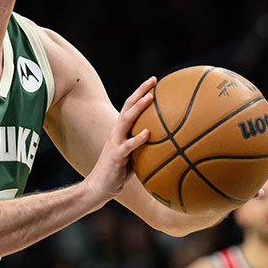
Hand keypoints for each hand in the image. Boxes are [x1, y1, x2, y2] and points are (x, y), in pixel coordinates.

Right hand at [84, 77, 155, 203]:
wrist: (99, 187)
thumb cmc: (118, 172)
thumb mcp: (133, 156)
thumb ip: (145, 146)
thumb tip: (168, 143)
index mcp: (121, 130)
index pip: (130, 106)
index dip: (141, 92)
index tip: (155, 81)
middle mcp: (116, 132)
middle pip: (128, 106)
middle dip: (141, 91)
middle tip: (154, 80)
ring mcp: (115, 143)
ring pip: (126, 120)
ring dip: (138, 108)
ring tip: (151, 97)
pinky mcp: (115, 156)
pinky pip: (128, 146)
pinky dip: (138, 138)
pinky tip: (148, 133)